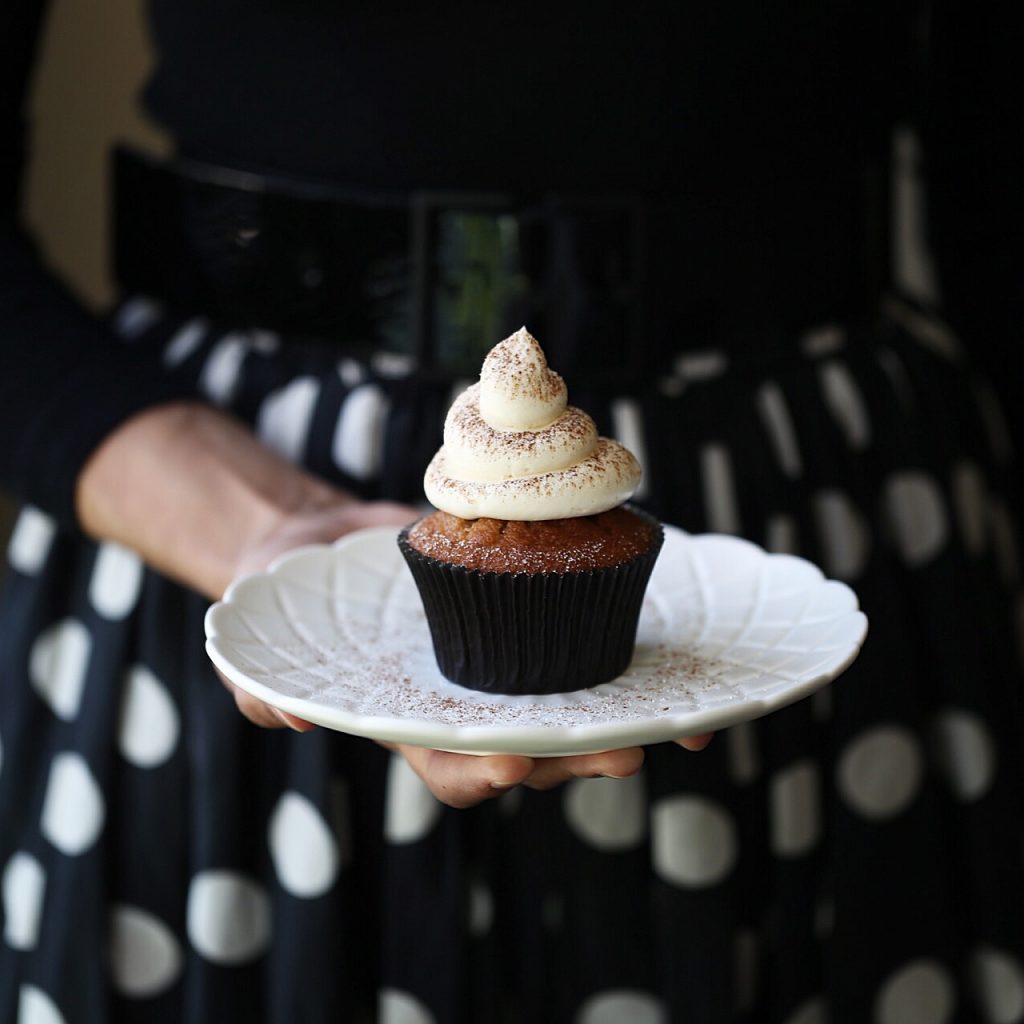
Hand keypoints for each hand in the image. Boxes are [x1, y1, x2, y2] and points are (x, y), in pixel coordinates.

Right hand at [75, 403, 711, 795]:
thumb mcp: (261, 639)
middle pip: (530, 747)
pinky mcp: (533, 615)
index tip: (510, 761)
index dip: (480, 771)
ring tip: (668, 720)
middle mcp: (468, 702)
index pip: (450, 763)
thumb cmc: (290, 598)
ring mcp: (506, 662)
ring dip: (620, 719)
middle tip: (621, 751)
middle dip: (576, 757)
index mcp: (412, 721)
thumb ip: (262, 684)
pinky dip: (631, 665)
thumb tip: (281, 718)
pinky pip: (585, 645)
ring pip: (570, 707)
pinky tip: (676, 671)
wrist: (331, 544)